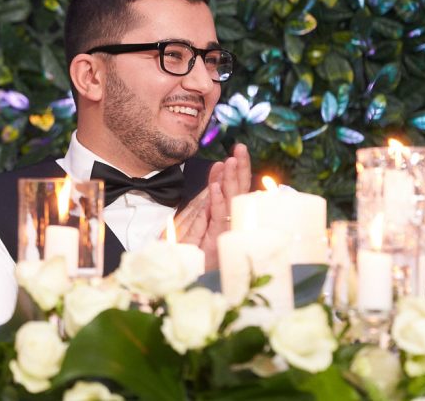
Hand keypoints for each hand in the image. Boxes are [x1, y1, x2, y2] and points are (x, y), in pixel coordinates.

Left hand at [175, 144, 253, 269]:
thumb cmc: (195, 249)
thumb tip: (218, 169)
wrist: (184, 275)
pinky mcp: (214, 243)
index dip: (238, 171)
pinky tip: (217, 188)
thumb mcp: (202, 217)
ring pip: (231, 204)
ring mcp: (224, 234)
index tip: (237, 152)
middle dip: (240, 170)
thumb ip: (212, 195)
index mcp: (229, 217)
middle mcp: (231, 224)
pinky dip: (217, 203)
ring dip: (230, 182)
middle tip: (240, 148)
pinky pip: (217, 220)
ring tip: (230, 162)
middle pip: (238, 193)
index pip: (237, 190)